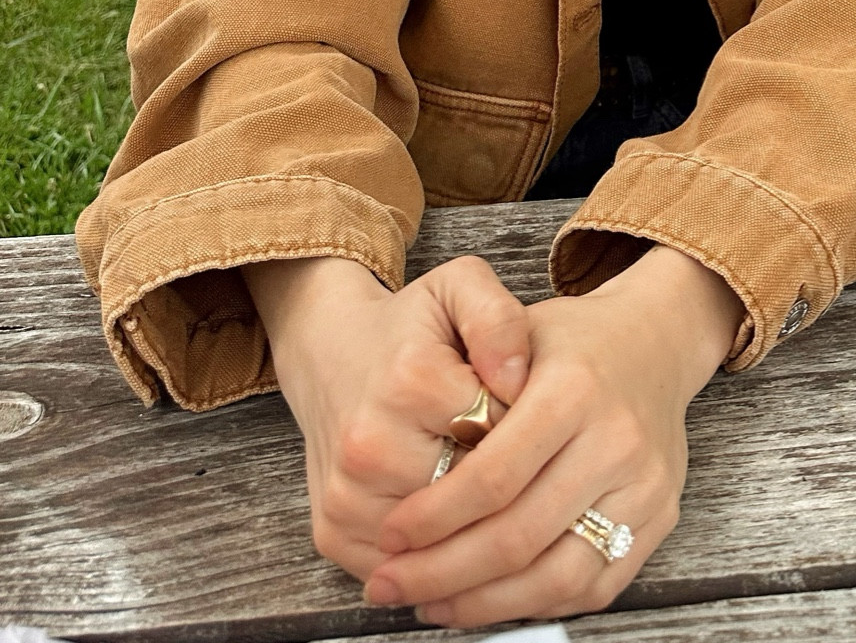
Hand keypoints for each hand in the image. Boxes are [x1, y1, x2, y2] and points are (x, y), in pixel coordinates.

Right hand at [244, 254, 529, 583]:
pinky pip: (408, 568)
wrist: (330, 353)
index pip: (502, 433)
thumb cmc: (409, 327)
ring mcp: (346, 497)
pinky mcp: (333, 534)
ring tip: (478, 485)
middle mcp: (369, 446)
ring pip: (444, 542)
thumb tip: (517, 378)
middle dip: (501, 483)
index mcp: (410, 381)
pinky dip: (438, 555)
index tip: (521, 414)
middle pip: (474, 497)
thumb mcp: (460, 287)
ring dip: (472, 525)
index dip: (524, 428)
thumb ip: (499, 317)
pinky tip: (451, 521)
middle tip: (504, 454)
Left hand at [364, 246, 743, 627]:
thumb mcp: (515, 330)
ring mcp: (645, 486)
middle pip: (520, 536)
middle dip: (444, 572)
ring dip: (484, 603)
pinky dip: (533, 605)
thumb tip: (408, 478)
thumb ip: (466, 387)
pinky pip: (591, 587)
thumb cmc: (571, 341)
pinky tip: (487, 600)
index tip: (391, 536)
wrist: (654, 342)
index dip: (434, 517)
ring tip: (431, 604)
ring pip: (556, 577)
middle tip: (392, 584)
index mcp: (574, 388)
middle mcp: (616, 440)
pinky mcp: (660, 518)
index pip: (494, 477)